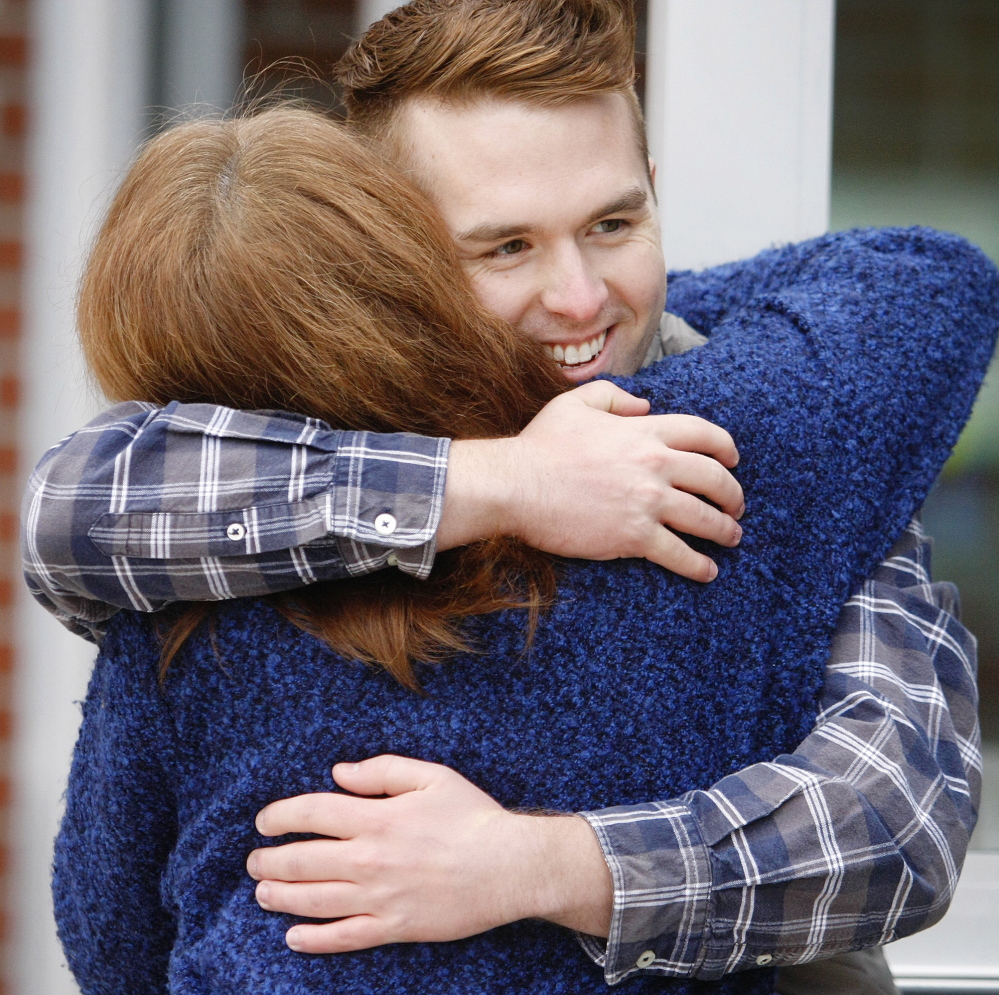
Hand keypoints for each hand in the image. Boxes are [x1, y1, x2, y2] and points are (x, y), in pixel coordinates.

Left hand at [248, 755, 611, 952]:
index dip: (280, 816)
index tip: (264, 821)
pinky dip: (313, 939)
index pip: (312, 814)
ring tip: (262, 892)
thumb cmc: (471, 815)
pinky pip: (344, 937)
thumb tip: (338, 773)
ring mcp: (381, 897)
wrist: (507, 865)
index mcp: (378, 817)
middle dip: (270, 860)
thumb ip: (381, 770)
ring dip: (280, 896)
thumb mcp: (431, 775)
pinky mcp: (395, 928)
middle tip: (254, 860)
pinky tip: (293, 936)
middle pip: (303, 861)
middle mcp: (371, 859)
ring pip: (315, 900)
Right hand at [437, 381, 743, 581]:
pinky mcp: (634, 536)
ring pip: (704, 519)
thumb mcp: (575, 403)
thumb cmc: (540, 445)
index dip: (726, 448)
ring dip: (724, 531)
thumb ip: (614, 397)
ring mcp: (647, 502)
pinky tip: (708, 571)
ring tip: (731, 538)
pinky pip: (679, 553)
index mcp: (644, 432)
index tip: (733, 460)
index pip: (704, 434)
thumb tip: (644, 406)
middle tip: (736, 507)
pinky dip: (699, 565)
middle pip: (714, 479)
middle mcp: (654, 465)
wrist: (516, 485)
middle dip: (733, 495)